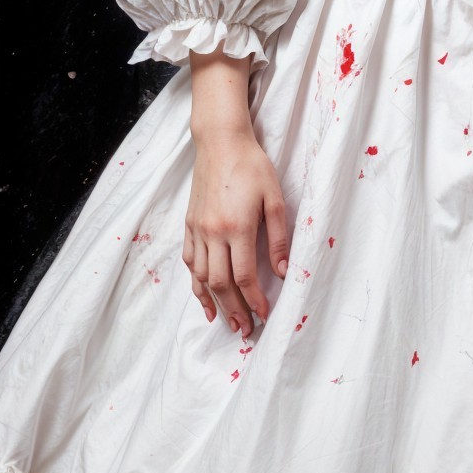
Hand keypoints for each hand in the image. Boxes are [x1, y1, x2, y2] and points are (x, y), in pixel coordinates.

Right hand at [185, 48, 290, 335]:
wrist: (220, 142)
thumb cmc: (253, 166)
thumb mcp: (275, 198)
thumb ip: (279, 236)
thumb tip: (283, 271)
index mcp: (237, 227)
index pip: (245, 276)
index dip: (255, 300)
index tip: (265, 314)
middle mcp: (213, 233)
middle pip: (221, 284)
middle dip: (234, 311)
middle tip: (245, 330)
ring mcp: (198, 230)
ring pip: (202, 278)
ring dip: (213, 304)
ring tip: (224, 322)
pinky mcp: (189, 225)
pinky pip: (190, 262)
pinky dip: (195, 284)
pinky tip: (203, 298)